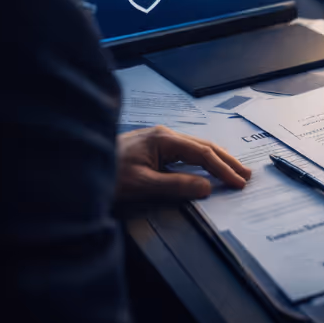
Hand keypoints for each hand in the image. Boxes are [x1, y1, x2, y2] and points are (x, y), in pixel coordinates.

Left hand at [116, 126, 251, 201]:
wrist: (77, 170)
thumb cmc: (106, 175)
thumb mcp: (141, 185)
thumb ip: (176, 186)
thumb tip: (206, 187)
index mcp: (164, 139)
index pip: (202, 154)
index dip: (223, 169)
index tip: (238, 183)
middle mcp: (165, 135)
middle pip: (204, 147)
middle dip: (227, 161)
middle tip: (247, 175)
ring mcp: (160, 140)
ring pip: (197, 148)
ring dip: (217, 160)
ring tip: (235, 172)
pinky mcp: (155, 148)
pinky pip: (187, 153)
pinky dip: (203, 162)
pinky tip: (210, 169)